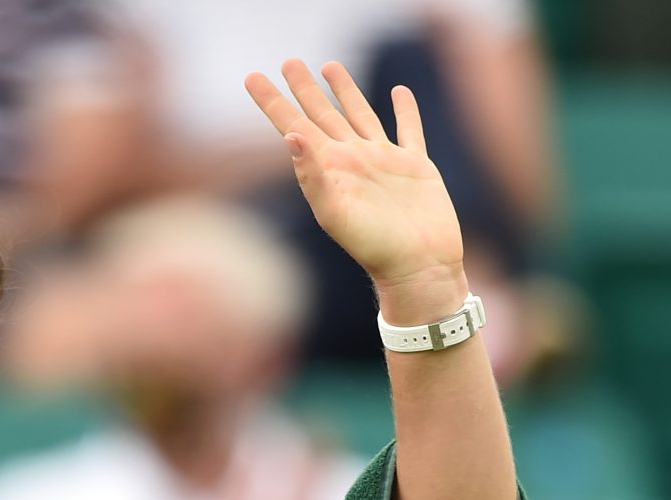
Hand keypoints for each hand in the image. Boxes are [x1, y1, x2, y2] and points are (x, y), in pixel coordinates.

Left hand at [245, 59, 467, 317]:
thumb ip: (312, 174)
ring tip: (330, 66)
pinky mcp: (415, 166)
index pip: (293, 126)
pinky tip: (400, 92)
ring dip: (345, 91)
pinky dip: (406, 110)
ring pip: (360, 114)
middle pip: (322, 114)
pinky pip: (409, 129)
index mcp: (329, 169)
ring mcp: (384, 161)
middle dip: (303, 89)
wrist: (418, 268)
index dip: (272, 102)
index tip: (252, 78)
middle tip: (289, 61)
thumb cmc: (374, 248)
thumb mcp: (335, 212)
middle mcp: (352, 161)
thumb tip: (291, 135)